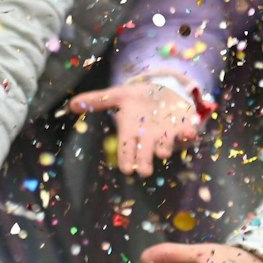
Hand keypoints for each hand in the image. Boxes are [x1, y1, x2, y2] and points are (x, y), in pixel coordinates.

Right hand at [70, 75, 201, 175]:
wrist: (163, 91)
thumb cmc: (138, 99)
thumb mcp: (118, 95)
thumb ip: (98, 100)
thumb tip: (71, 104)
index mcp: (131, 131)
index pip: (127, 148)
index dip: (127, 158)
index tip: (127, 169)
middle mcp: (148, 137)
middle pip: (146, 152)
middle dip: (146, 160)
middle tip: (145, 171)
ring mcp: (167, 133)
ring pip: (166, 144)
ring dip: (166, 147)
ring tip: (164, 152)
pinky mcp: (183, 126)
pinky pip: (187, 132)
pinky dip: (189, 133)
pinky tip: (191, 132)